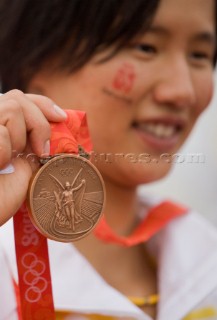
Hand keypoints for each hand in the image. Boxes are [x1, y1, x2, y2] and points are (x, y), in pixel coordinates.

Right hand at [0, 90, 66, 225]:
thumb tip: (60, 126)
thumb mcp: (27, 164)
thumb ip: (35, 142)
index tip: (61, 118)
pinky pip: (1, 132)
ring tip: (10, 160)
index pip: (19, 98)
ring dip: (20, 137)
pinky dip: (5, 151)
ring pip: (11, 108)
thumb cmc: (3, 194)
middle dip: (38, 123)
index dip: (41, 104)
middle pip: (16, 98)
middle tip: (41, 151)